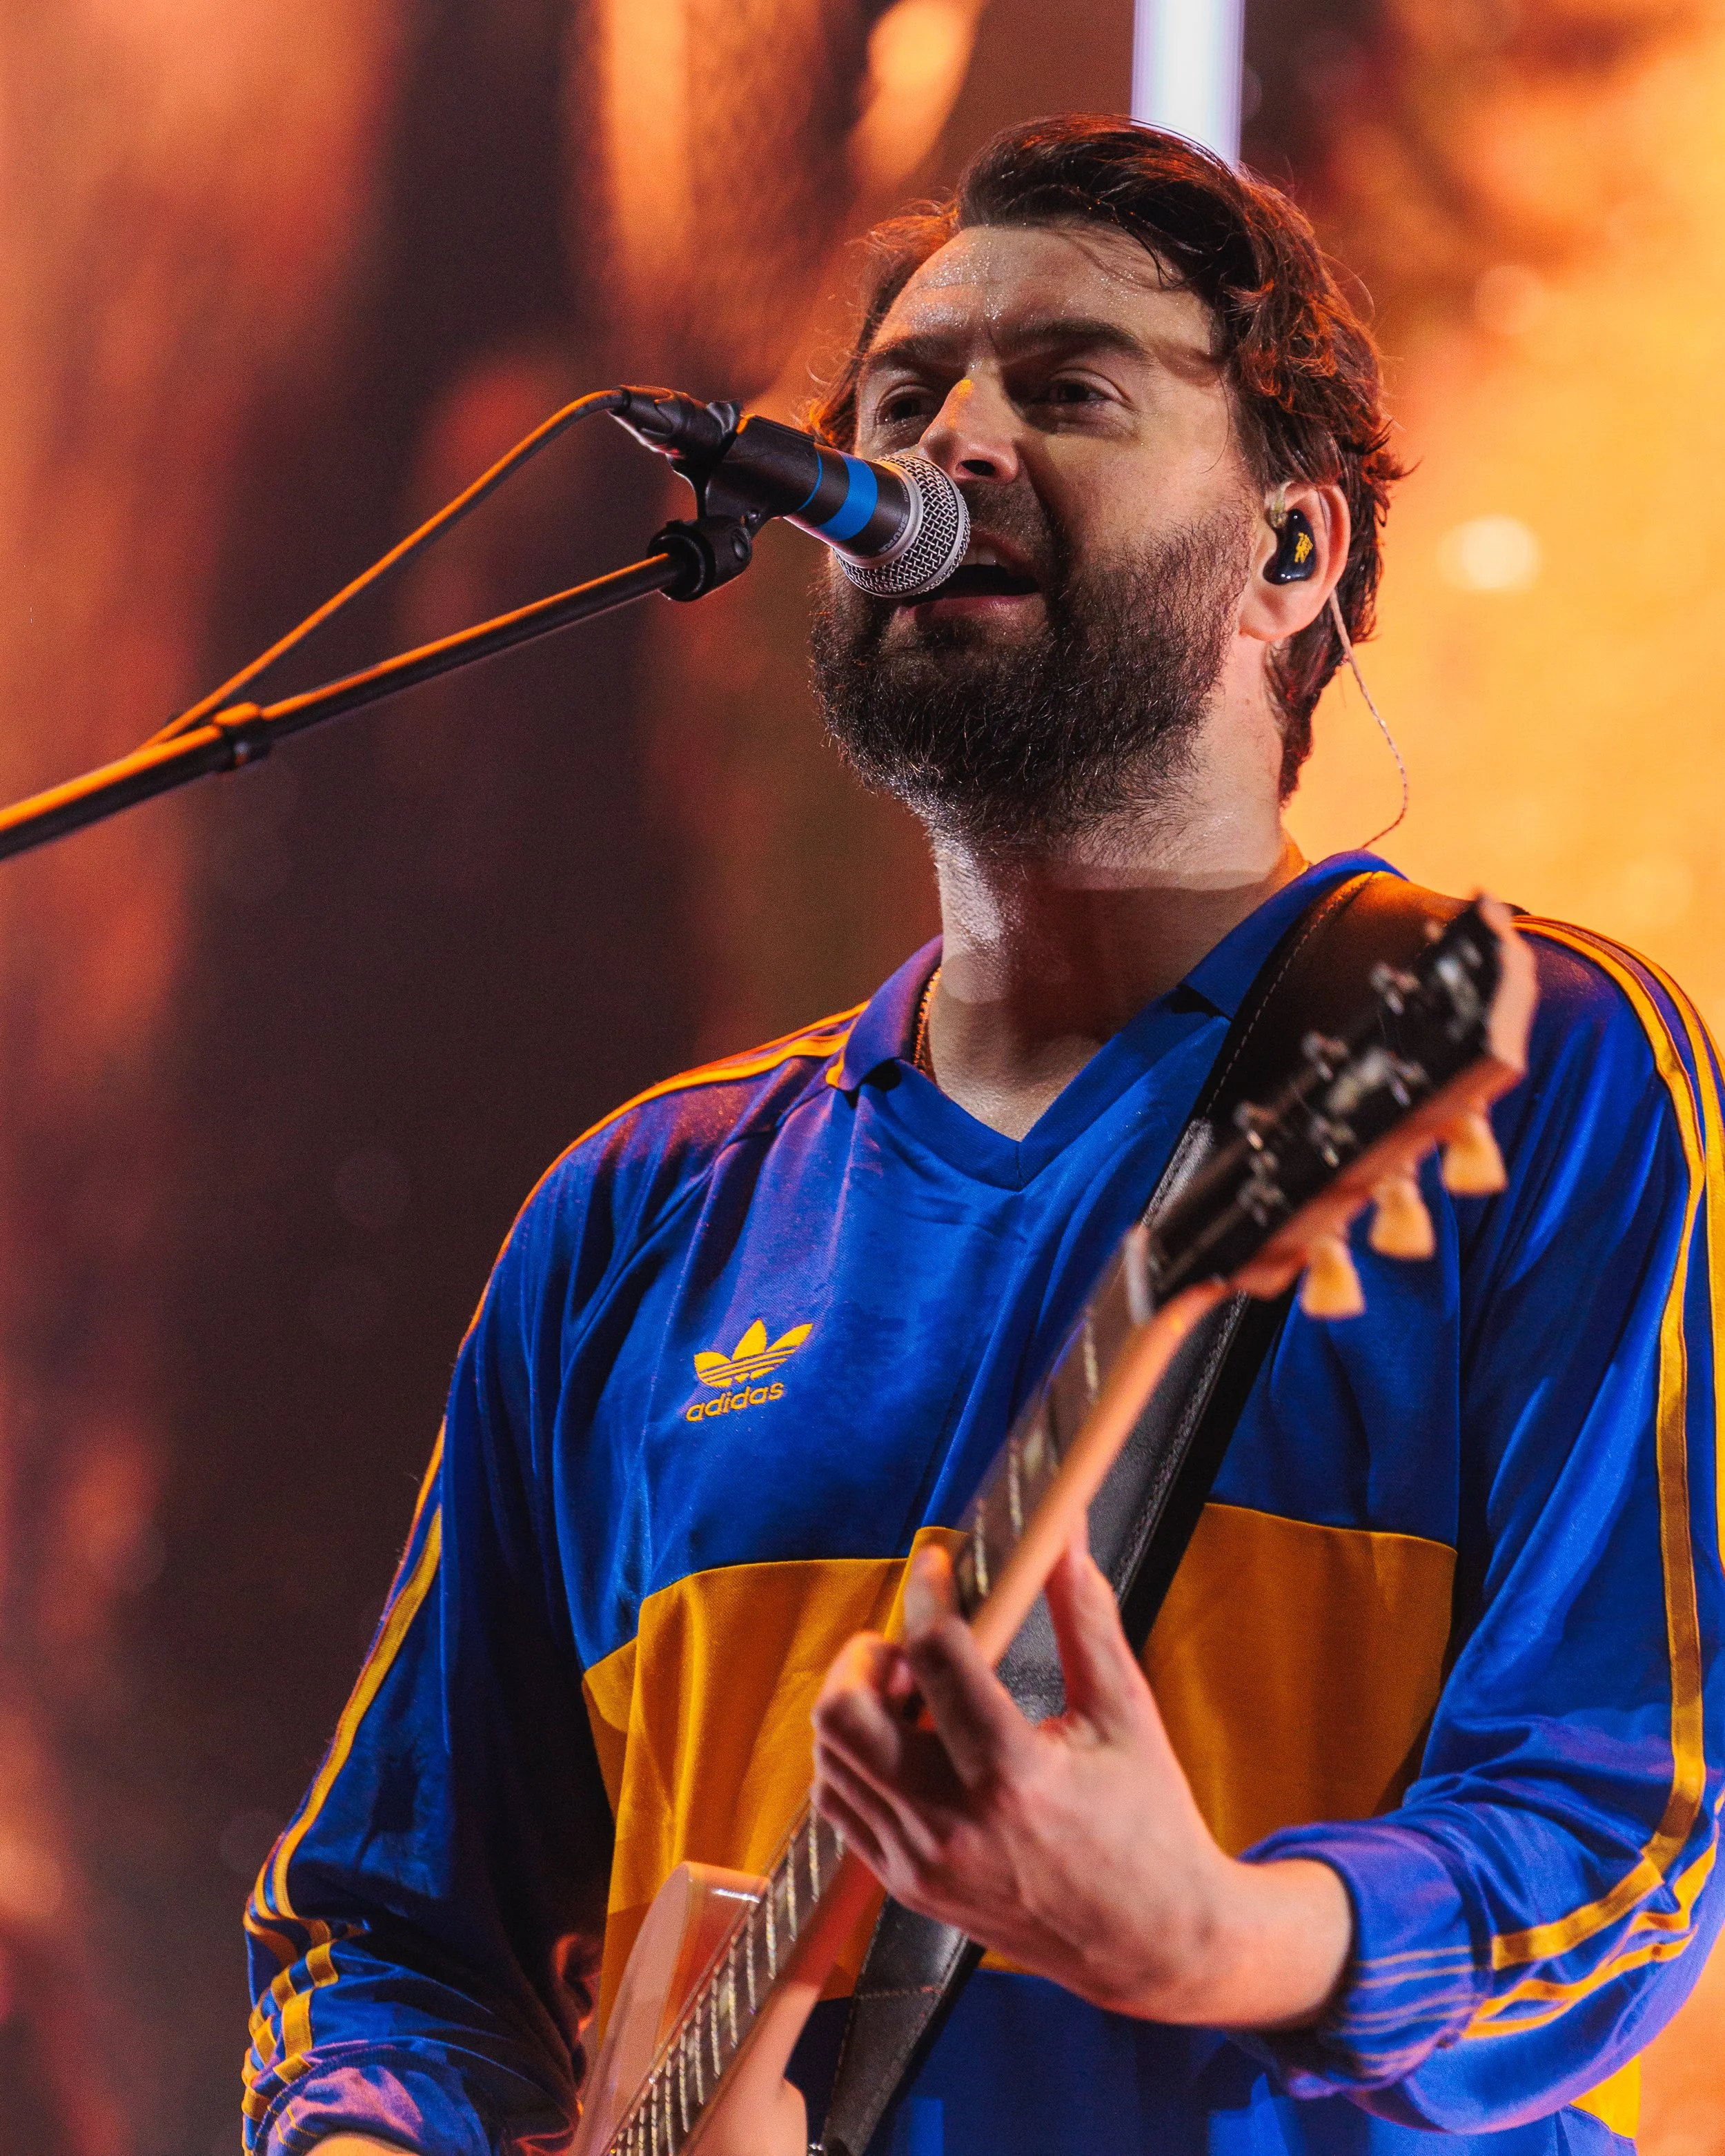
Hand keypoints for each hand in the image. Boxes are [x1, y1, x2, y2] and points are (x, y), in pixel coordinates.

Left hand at [810, 1530, 1351, 2028]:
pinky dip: (856, 1759)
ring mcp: (922, 1864)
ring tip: (912, 1691)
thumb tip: (1064, 1529)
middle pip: (844, 1716)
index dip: (927, 1591)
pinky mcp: (906, 1887)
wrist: (1151, 1943)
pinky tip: (906, 1740)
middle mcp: (954, 1825)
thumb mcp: (1125, 1711)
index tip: (937, 1564)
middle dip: (864, 1657)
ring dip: (857, 1706)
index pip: (934, 1655)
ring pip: (830, 1760)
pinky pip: (842, 1806)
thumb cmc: (1148, 1818)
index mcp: (1014, 1775)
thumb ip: (1084, 1613)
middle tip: (907, 1644)